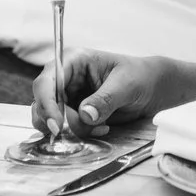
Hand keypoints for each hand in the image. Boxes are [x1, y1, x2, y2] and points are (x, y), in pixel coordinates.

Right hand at [30, 49, 173, 140]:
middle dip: (58, 121)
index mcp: (74, 61)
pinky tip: (102, 129)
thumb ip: (105, 99)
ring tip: (100, 128)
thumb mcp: (127, 85)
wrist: (153, 89)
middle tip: (84, 130)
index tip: (57, 126)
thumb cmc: (141, 76)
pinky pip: (65, 128)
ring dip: (70, 130)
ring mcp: (69, 97)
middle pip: (42, 103)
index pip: (46, 81)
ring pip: (49, 118)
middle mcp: (66, 79)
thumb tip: (84, 115)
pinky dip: (79, 134)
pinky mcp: (74, 113)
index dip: (46, 103)